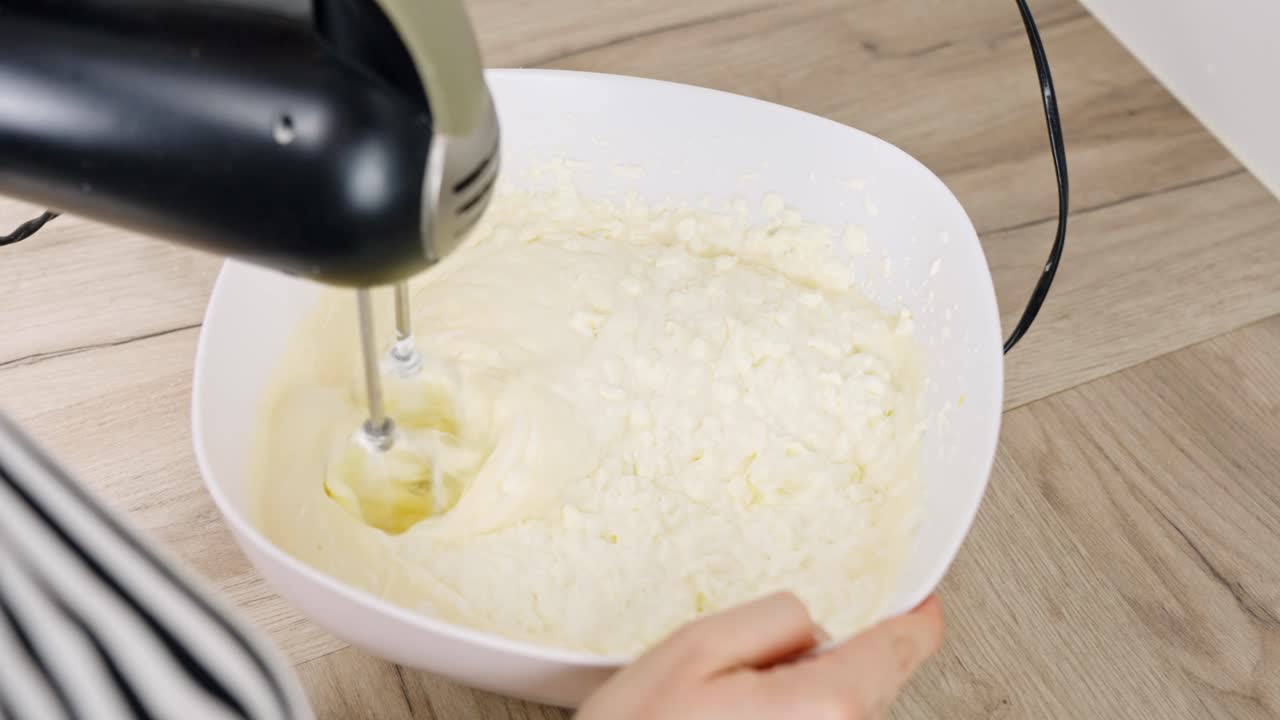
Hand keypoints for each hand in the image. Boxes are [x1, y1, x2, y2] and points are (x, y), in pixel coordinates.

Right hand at [577, 592, 942, 719]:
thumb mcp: (698, 646)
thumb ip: (774, 620)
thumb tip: (814, 625)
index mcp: (825, 706)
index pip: (897, 651)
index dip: (911, 622)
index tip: (922, 608)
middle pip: (868, 687)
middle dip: (828, 666)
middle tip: (745, 677)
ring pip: (840, 718)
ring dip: (806, 705)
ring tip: (724, 716)